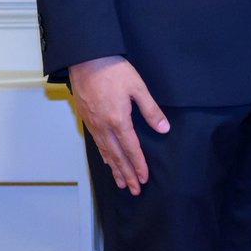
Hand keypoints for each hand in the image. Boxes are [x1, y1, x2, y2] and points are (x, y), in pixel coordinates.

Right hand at [68, 56, 169, 194]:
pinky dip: (105, 156)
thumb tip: (164, 128)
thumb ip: (151, 110)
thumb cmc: (114, 71)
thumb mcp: (138, 88)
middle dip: (126, 174)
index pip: (131, 149)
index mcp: (118, 120)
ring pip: (106, 153)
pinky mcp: (87, 120)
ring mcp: (93, 125)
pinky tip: (109, 161)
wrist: (87, 61)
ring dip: (115, 169)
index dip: (138, 165)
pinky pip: (97, 144)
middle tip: (134, 189)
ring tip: (121, 183)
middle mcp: (104, 127)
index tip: (144, 178)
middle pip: (117, 156)